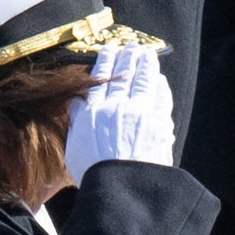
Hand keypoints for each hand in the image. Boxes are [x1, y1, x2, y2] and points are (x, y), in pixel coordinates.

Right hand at [62, 44, 174, 183]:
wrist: (121, 188)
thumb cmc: (94, 174)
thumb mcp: (74, 148)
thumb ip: (77, 123)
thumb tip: (76, 104)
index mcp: (92, 113)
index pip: (98, 80)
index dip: (104, 62)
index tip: (107, 50)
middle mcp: (116, 107)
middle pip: (123, 76)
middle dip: (128, 57)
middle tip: (131, 46)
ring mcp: (139, 113)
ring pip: (144, 81)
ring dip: (147, 65)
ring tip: (147, 54)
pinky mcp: (158, 122)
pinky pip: (160, 98)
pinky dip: (160, 86)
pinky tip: (159, 81)